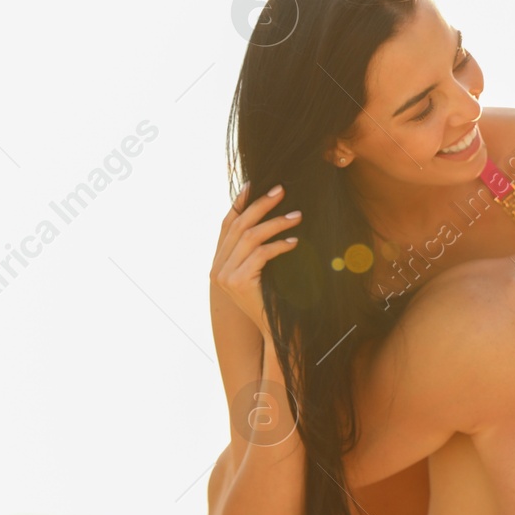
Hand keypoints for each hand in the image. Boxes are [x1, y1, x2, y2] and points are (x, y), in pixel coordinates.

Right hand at [210, 181, 300, 335]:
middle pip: (238, 226)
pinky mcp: (237, 283)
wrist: (275, 331)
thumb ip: (256, 248)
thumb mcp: (262, 270)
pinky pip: (260, 254)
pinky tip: (294, 242)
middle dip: (261, 205)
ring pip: (250, 237)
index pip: (227, 224)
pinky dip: (279, 245)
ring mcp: (224, 277)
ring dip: (275, 223)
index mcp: (219, 262)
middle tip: (282, 191)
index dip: (239, 203)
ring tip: (297, 216)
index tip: (254, 184)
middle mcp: (217, 268)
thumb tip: (268, 214)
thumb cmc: (274, 298)